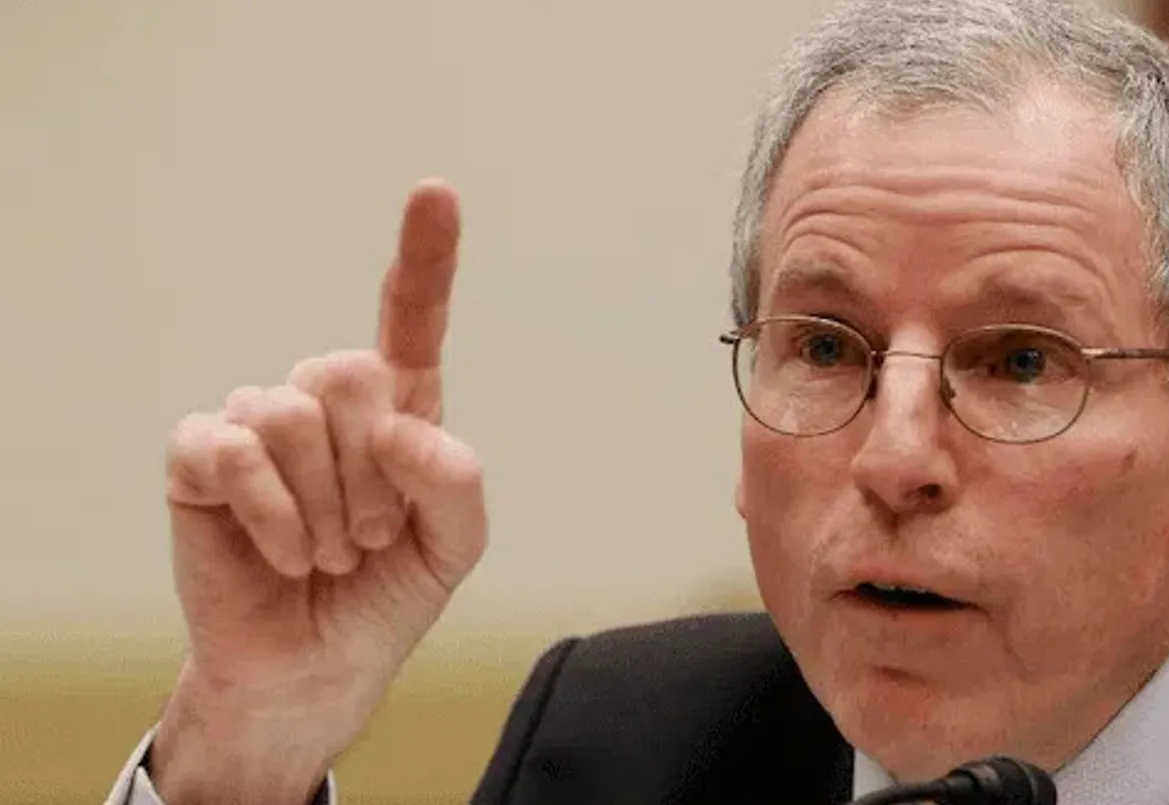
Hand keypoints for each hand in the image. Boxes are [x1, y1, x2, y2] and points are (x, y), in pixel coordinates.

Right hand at [149, 181, 486, 804]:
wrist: (316, 670)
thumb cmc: (385, 597)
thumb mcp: (454, 547)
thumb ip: (456, 481)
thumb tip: (401, 424)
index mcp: (397, 408)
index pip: (410, 318)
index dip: (424, 255)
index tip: (435, 190)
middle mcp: (325, 402)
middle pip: (349, 371)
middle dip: (372, 474)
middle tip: (370, 537)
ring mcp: (259, 424)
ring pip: (293, 413)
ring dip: (325, 506)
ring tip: (329, 554)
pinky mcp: (201, 459)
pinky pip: (231, 446)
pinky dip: (272, 510)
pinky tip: (286, 553)